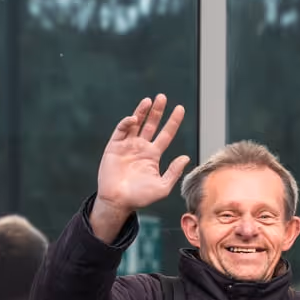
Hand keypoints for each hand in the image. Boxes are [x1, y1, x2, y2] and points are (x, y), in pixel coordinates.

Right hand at [89, 96, 188, 243]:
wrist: (118, 202)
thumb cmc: (139, 198)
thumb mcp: (162, 187)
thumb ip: (174, 172)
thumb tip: (185, 157)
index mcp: (153, 155)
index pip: (166, 134)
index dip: (173, 121)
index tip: (180, 109)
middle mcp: (141, 148)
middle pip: (151, 124)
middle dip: (157, 111)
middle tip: (162, 97)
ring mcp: (127, 146)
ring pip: (136, 123)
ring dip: (142, 111)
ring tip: (149, 101)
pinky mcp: (114, 147)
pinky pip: (121, 130)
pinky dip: (127, 123)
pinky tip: (134, 119)